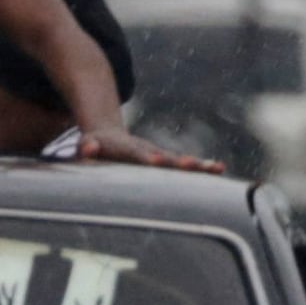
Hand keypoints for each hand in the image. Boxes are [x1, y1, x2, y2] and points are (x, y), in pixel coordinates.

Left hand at [63, 126, 226, 174]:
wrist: (109, 136)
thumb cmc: (95, 146)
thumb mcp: (87, 144)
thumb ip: (86, 146)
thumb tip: (86, 146)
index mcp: (127, 149)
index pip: (137, 154)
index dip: (146, 158)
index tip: (155, 161)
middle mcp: (148, 151)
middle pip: (165, 157)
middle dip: (177, 163)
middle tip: (190, 165)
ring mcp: (159, 157)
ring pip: (179, 162)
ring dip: (196, 167)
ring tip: (215, 168)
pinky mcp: (166, 163)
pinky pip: (185, 168)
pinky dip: (201, 168)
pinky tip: (219, 169)